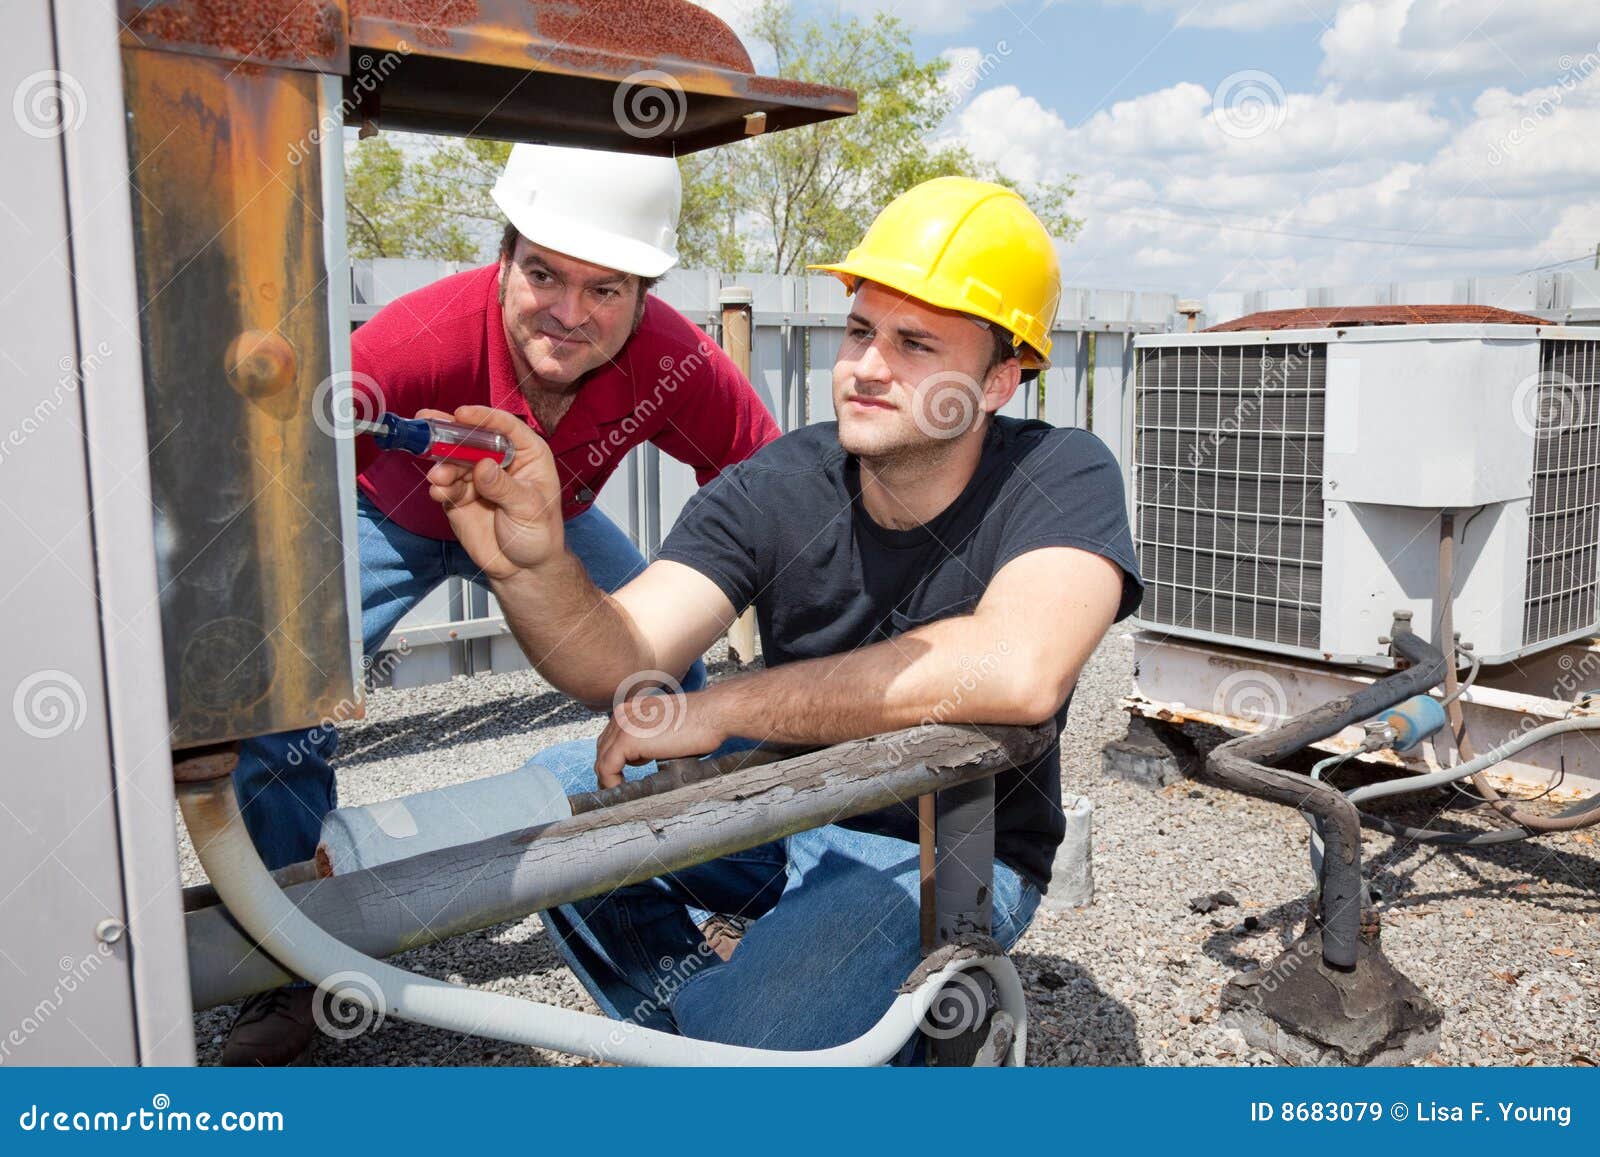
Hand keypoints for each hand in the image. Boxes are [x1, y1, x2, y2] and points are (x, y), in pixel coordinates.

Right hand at [423, 405, 563, 581]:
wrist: (524, 569)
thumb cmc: (539, 535)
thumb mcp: (529, 508)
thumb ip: (504, 487)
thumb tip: (482, 466)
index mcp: (528, 454)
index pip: (505, 426)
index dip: (483, 417)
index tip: (462, 413)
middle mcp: (500, 461)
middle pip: (473, 438)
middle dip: (450, 433)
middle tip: (428, 426)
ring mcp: (478, 478)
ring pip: (454, 460)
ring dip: (442, 465)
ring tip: (439, 478)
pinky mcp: (460, 496)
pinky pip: (446, 485)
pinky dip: (440, 486)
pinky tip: (439, 492)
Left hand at [594, 685, 728, 788]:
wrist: (714, 714)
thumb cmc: (701, 722)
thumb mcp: (667, 729)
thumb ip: (651, 738)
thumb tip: (644, 756)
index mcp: (632, 708)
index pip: (611, 738)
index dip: (613, 759)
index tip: (620, 776)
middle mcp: (623, 713)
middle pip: (603, 748)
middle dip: (608, 770)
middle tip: (616, 789)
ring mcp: (623, 725)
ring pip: (602, 759)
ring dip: (608, 779)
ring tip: (618, 794)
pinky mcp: (627, 740)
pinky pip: (607, 767)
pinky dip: (610, 783)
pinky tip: (621, 792)